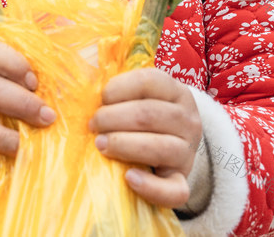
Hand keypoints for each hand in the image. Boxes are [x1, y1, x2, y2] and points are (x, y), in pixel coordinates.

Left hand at [89, 68, 202, 208]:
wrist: (174, 148)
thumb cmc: (147, 118)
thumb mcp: (141, 97)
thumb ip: (120, 92)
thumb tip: (86, 93)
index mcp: (176, 92)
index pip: (148, 81)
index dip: (118, 88)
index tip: (101, 99)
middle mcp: (187, 119)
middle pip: (148, 114)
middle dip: (112, 118)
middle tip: (92, 125)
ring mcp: (187, 152)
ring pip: (159, 147)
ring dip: (123, 145)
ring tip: (100, 145)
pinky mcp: (182, 180)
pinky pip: (175, 191)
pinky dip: (150, 186)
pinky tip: (128, 178)